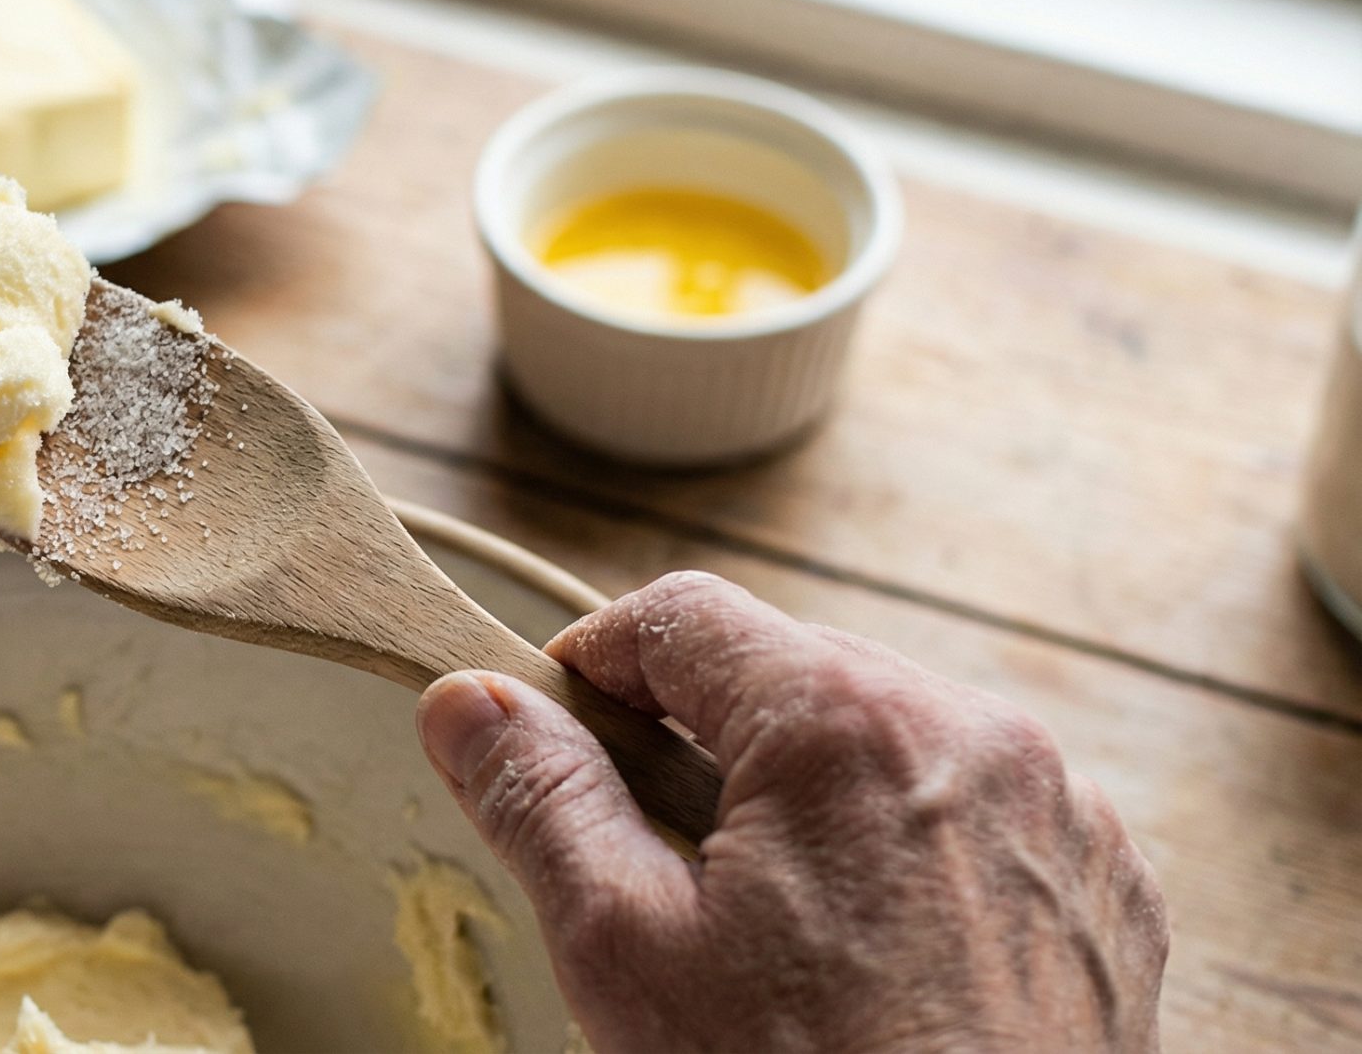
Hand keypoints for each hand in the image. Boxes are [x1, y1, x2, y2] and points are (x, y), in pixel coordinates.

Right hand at [418, 571, 1166, 1053]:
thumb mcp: (625, 950)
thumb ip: (540, 801)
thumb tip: (467, 701)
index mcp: (847, 721)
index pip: (681, 616)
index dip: (594, 668)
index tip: (556, 740)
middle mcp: (975, 733)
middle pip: (788, 670)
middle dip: (705, 742)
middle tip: (652, 864)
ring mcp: (1060, 810)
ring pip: (886, 739)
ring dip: (810, 796)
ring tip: (769, 930)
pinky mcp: (1107, 887)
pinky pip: (977, 813)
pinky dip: (910, 852)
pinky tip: (869, 958)